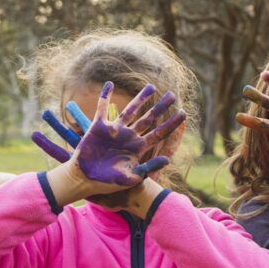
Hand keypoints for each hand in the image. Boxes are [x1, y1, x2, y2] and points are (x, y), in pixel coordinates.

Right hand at [35, 82, 185, 200]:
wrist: (85, 180)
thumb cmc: (109, 183)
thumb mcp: (131, 177)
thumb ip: (149, 167)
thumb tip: (167, 159)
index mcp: (138, 148)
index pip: (159, 133)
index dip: (171, 123)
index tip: (183, 113)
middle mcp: (129, 136)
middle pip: (148, 118)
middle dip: (160, 107)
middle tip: (172, 95)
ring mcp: (114, 130)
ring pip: (130, 110)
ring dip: (140, 98)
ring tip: (151, 86)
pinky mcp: (98, 127)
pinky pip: (102, 108)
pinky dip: (105, 96)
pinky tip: (109, 84)